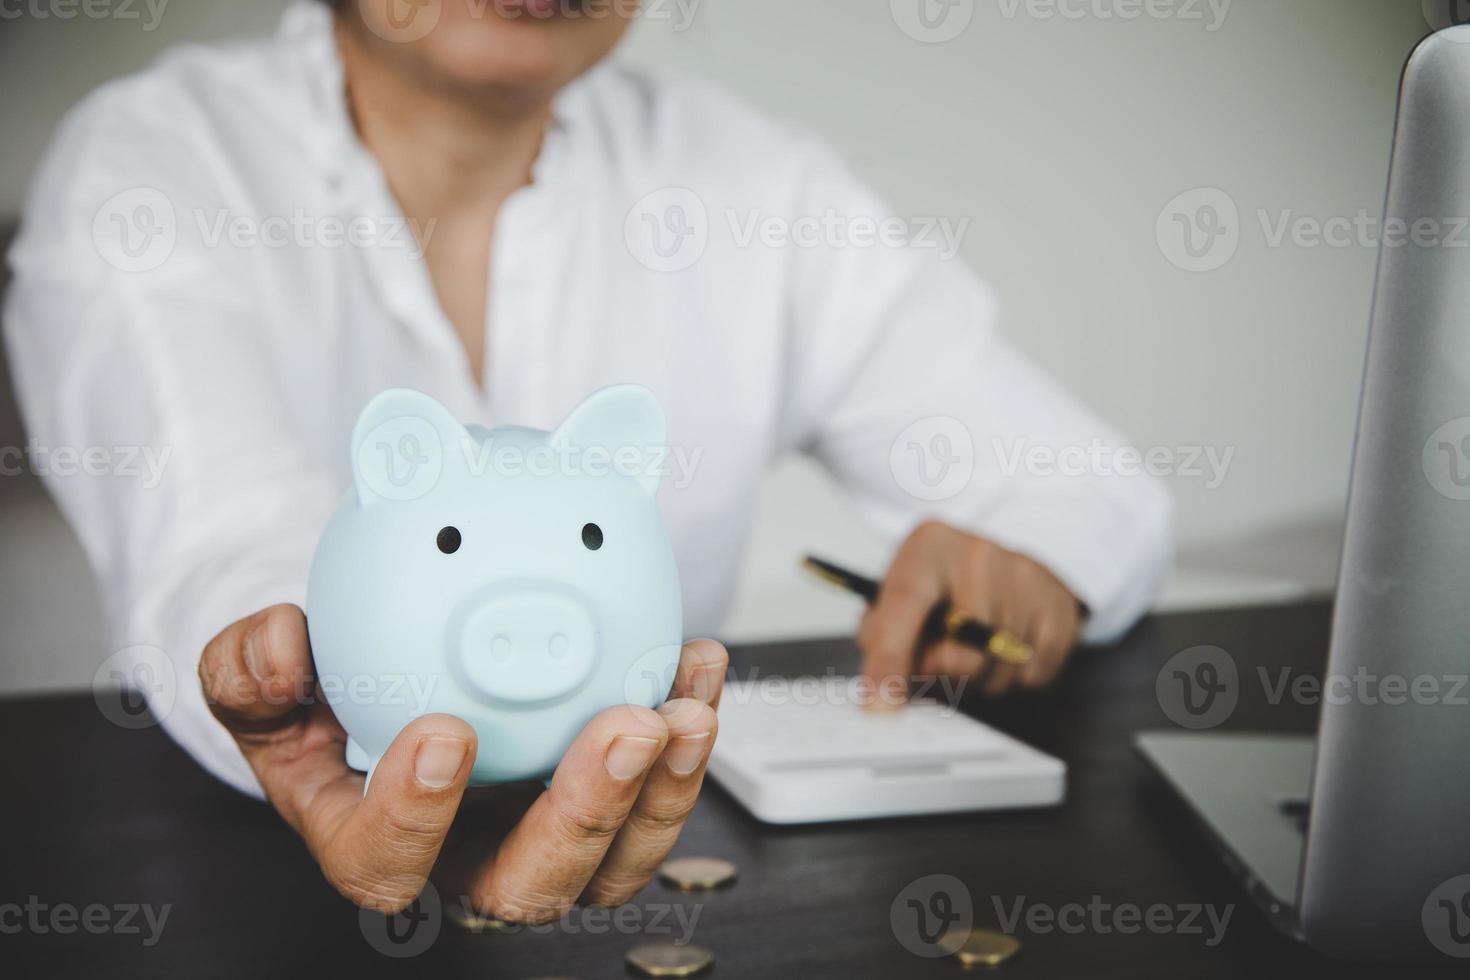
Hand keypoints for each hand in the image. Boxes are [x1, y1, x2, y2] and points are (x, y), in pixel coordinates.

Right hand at [199, 604, 725, 917]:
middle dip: (587, 817)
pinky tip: (700, 663)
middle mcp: (469, 859)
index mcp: (377, 843)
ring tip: (686, 707)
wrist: (398, 672)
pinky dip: (689, 733)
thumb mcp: (266, 675)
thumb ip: (251, 667)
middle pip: (531, 885)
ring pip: (618, 858)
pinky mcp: (610, 809)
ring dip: (665, 788)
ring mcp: (548, 840)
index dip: (414, 818)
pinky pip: (661, 793)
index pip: (385, 866)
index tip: (443, 733)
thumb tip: (279, 653)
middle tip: (625, 730)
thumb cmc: (329, 690)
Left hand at [857, 521, 1081, 702]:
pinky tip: (1006, 649)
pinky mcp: (1059, 604)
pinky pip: (1036, 673)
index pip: (905, 604)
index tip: (882, 703)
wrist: (997, 563)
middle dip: (948, 673)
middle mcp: (979, 554)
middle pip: (964, 651)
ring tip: (975, 650)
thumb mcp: (897, 596)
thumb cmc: (939, 586)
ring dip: (984, 678)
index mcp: (929, 547)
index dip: (890, 659)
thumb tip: (884, 693)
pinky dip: (1018, 675)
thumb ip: (883, 640)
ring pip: (1002, 670)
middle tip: (941, 662)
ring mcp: (1025, 576)